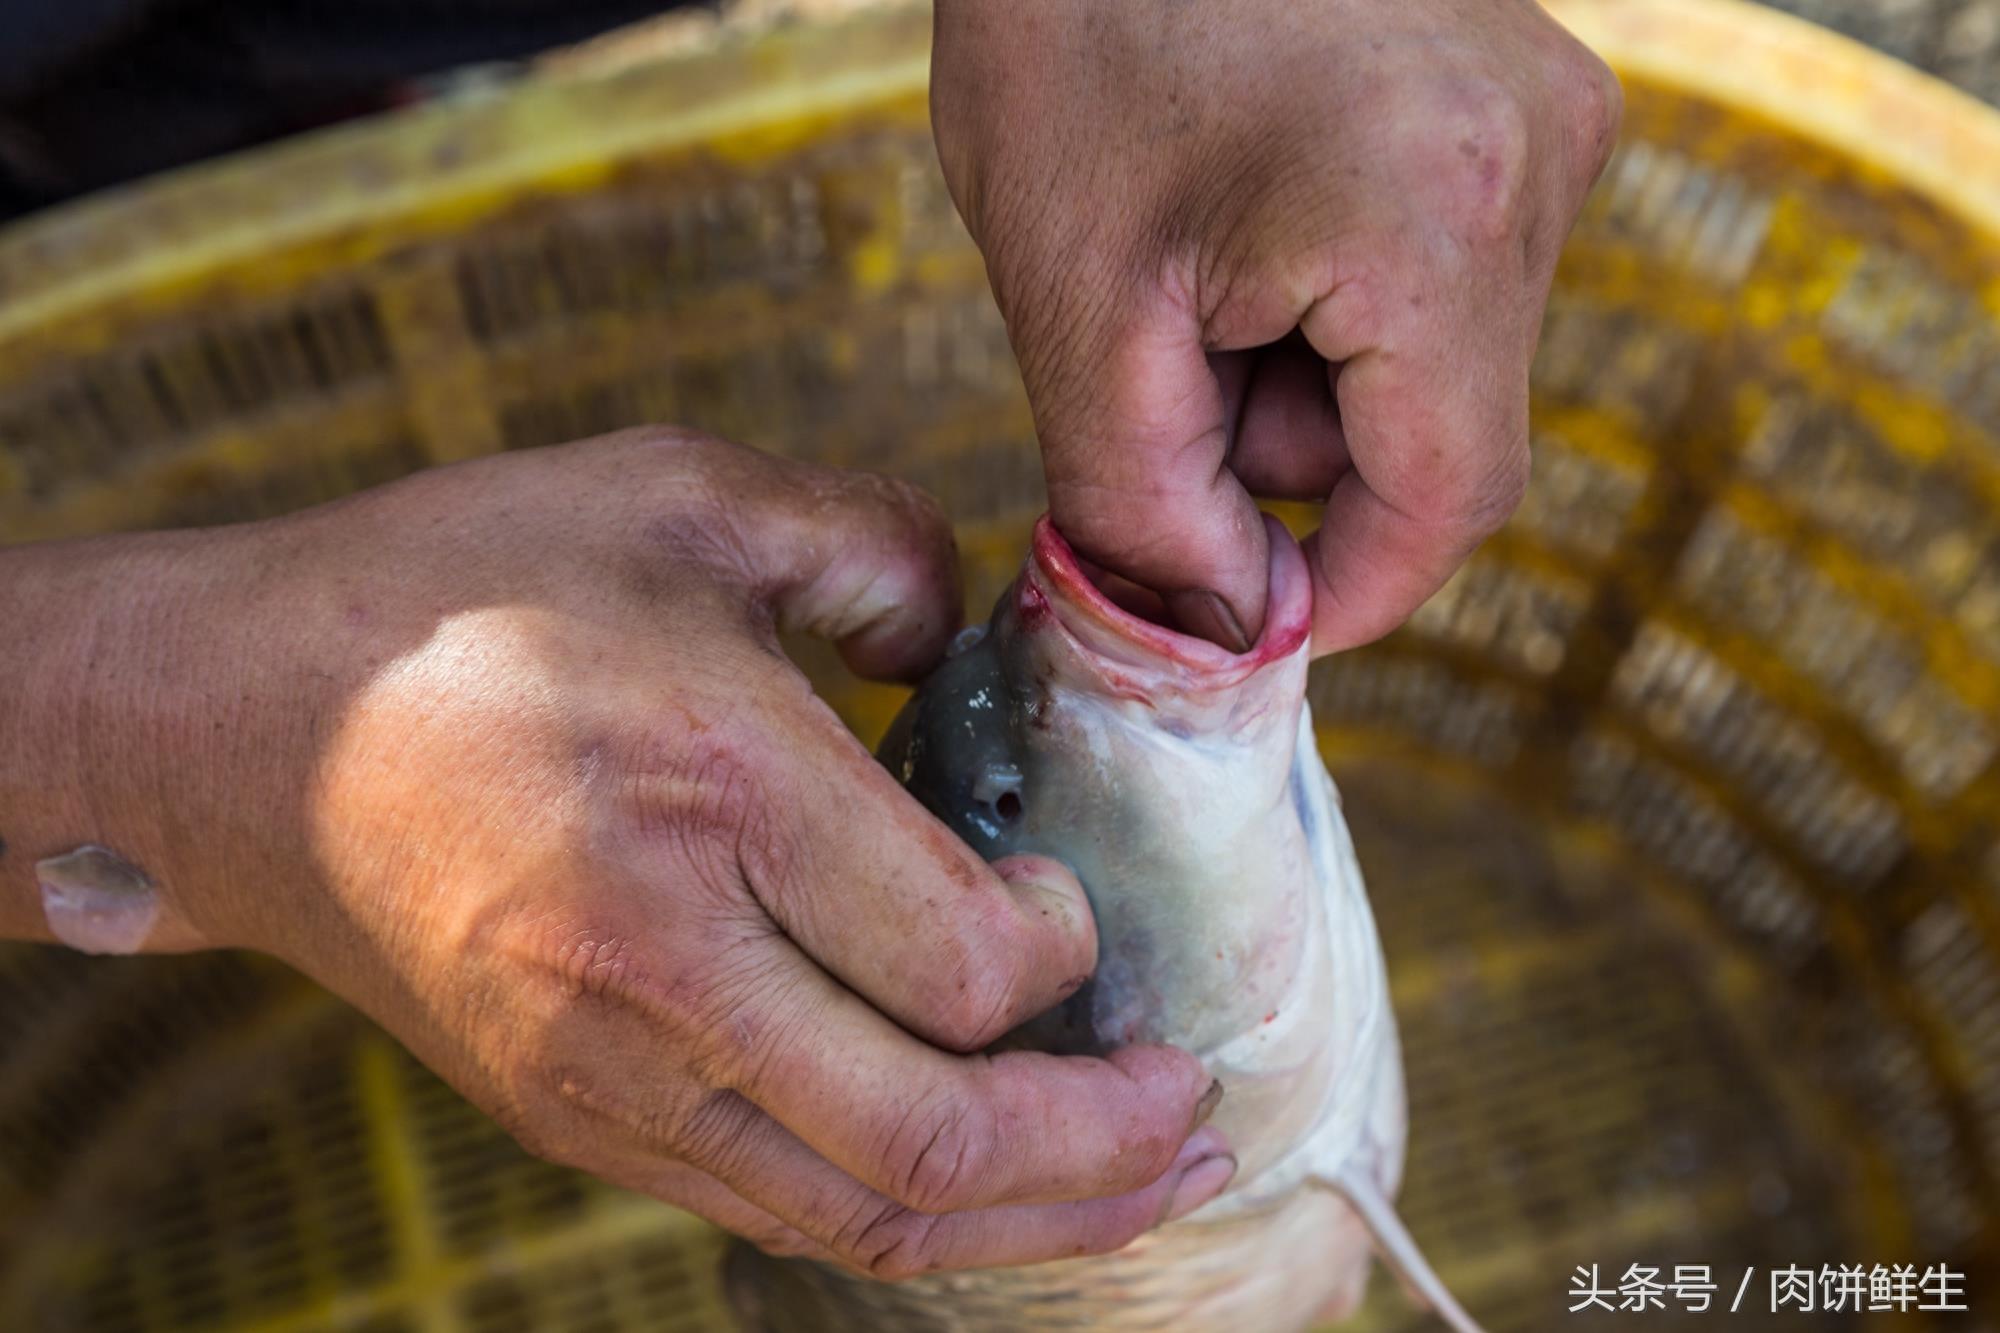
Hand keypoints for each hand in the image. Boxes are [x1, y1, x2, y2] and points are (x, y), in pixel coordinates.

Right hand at [0, 431, 1227, 1274]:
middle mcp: (655, 966)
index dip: (1063, 954)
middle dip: (1102, 1147)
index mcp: (708, 790)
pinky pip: (775, 1209)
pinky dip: (908, 1213)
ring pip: (861, 1213)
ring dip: (1033, 1216)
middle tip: (1199, 1106)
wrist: (235, 726)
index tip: (1072, 906)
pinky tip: (981, 1182)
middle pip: (932, 1137)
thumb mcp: (678, 496)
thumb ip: (871, 548)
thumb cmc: (458, 593)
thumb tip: (969, 637)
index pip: (958, 960)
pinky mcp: (572, 1118)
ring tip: (1146, 1184)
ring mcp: (601, 1072)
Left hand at [931, 0, 1620, 651]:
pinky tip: (1251, 213)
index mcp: (1442, 225)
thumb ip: (1148, 503)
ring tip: (1198, 266)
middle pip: (1441, 435)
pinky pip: (1450, 272)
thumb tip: (1234, 622)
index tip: (1250, 614)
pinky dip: (1339, 296)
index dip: (1350, 591)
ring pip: (1442, 361)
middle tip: (1167, 372)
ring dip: (1309, 373)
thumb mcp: (1075, 300)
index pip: (1449, 504)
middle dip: (1293, 455)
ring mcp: (1549, 114)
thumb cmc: (1075, 22)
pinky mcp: (1525, 89)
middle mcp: (1542, 165)